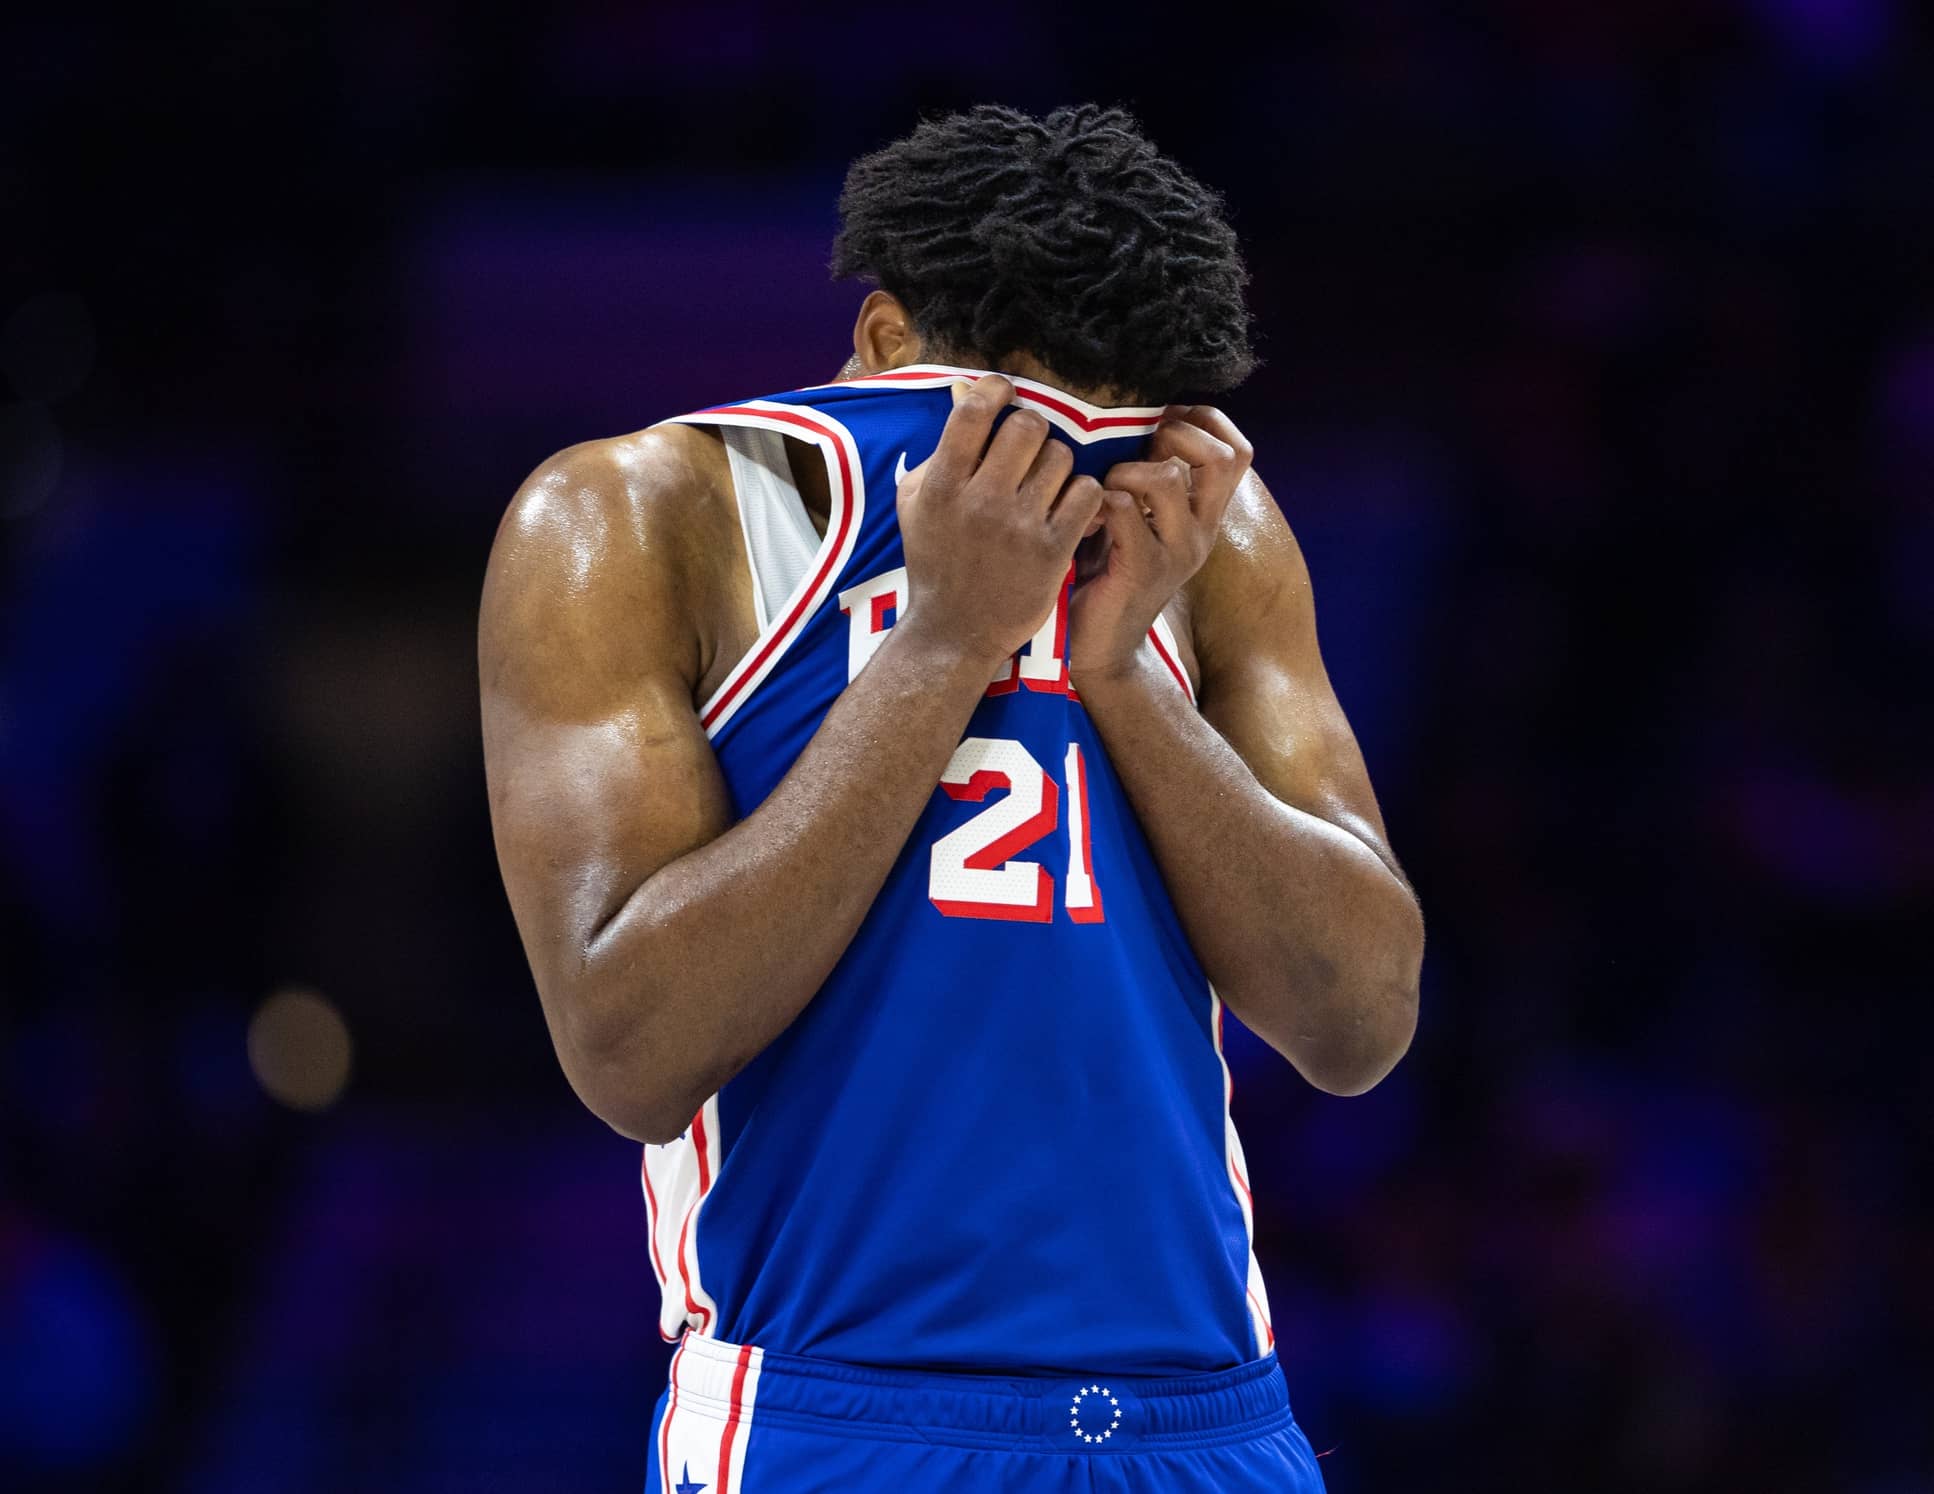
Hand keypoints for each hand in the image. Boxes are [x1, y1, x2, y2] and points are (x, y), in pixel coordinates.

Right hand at [896, 376, 1106, 669]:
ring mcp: (1019, 526)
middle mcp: (981, 500)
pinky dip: (1082, 496)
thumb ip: (939, 451)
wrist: (954, 632)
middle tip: (1027, 449)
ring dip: (1057, 465)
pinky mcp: (1053, 550)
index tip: (1004, 392)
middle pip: (1028, 426)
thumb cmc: (935, 562)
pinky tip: (1068, 508)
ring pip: (1061, 457)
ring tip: (1045, 486)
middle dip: (1031, 430)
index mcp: (942, 485)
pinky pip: (1087, 493)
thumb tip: (964, 393)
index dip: (995, 389)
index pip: (975, 411)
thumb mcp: (917, 505)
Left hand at [1068, 405, 1252, 683]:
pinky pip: (1124, 508)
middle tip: (1137, 454)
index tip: (1160, 425)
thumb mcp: (1141, 518)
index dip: (1202, 422)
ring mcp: (1177, 552)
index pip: (1237, 451)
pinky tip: (1087, 519)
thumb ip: (1150, 477)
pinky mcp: (1143, 569)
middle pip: (1221, 457)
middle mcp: (1202, 531)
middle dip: (1174, 436)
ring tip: (1104, 491)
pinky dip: (1099, 500)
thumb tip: (1140, 418)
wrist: (1102, 646)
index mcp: (1205, 515)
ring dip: (1125, 470)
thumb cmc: (1109, 571)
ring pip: (1168, 477)